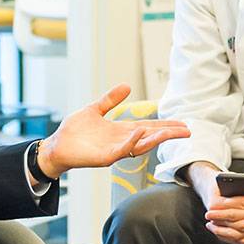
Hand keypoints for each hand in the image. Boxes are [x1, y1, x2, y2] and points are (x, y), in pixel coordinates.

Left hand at [37, 84, 189, 178]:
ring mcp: (114, 150)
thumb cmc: (74, 131)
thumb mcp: (95, 109)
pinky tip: (140, 132)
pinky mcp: (104, 157)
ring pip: (140, 145)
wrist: (56, 145)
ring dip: (155, 138)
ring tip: (170, 132)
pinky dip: (131, 142)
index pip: (149, 127)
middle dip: (168, 134)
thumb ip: (111, 99)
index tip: (182, 123)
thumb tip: (127, 86)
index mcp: (121, 130)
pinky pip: (121, 150)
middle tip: (187, 131)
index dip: (165, 125)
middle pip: (150, 137)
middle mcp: (121, 141)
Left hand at [187, 164, 243, 243]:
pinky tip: (227, 236)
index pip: (240, 207)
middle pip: (239, 222)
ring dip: (226, 233)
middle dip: (221, 221)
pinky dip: (237, 240)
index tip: (211, 208)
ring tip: (214, 228)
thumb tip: (229, 192)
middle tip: (208, 218)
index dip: (224, 209)